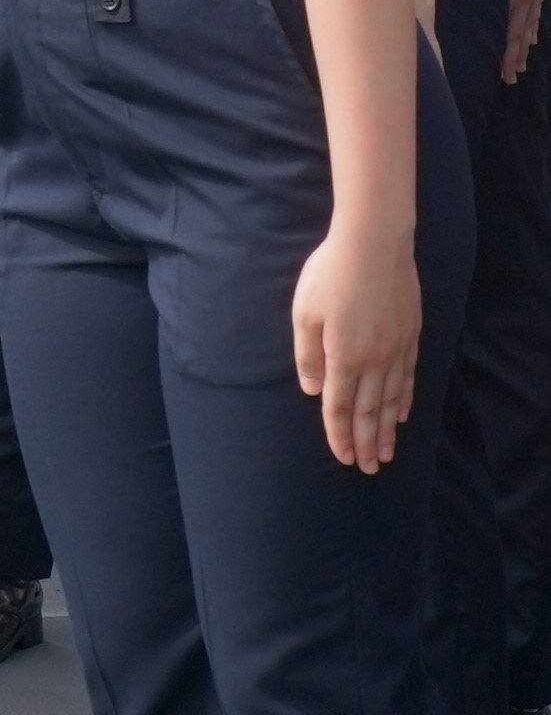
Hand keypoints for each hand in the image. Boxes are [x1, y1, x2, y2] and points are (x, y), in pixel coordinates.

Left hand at [299, 215, 425, 471]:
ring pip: (392, 399)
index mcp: (344, 357)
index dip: (340, 434)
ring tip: (386, 453)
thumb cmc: (329, 276)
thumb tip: (311, 390)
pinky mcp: (411, 335)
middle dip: (367, 442)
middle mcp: (375, 360)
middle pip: (370, 411)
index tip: (343, 458)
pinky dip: (405, 400)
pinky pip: (409, 377)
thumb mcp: (304, 314)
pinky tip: (404, 414)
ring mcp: (397, 349)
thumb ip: (308, 356)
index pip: (341, 407)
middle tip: (368, 468)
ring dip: (388, 429)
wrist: (374, 245)